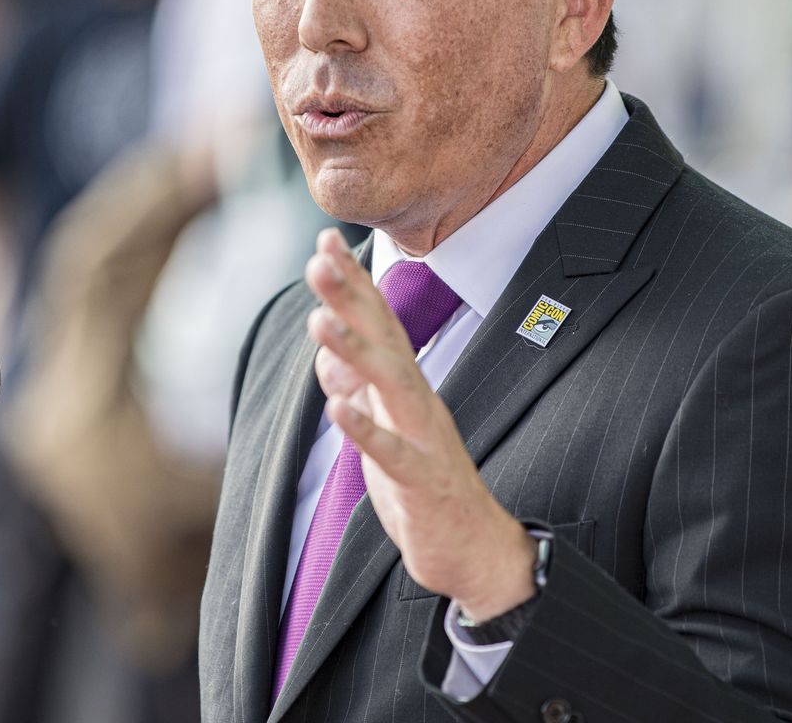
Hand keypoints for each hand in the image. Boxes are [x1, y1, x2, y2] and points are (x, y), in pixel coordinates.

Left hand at [305, 228, 536, 620]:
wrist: (472, 549)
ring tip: (319, 320)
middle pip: (385, 339)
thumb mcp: (383, 431)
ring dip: (355, 352)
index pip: (378, 324)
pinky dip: (365, 429)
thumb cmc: (425, 487)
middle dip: (351, 298)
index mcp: (407, 388)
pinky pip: (391, 452)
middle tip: (319, 258)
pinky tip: (337, 409)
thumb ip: (359, 391)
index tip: (326, 242)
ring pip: (391, 385)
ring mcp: (424, 438)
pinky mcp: (423, 480)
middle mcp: (419, 402)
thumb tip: (327, 359)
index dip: (353, 283)